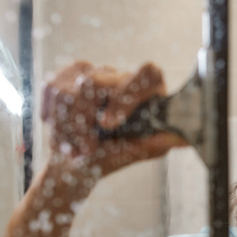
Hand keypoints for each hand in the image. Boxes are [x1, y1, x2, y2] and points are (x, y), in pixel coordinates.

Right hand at [40, 62, 187, 170]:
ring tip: (75, 145)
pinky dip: (52, 117)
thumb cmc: (110, 158)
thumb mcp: (133, 153)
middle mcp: (122, 75)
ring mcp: (94, 71)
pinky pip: (52, 88)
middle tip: (87, 148)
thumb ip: (155, 144)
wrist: (75, 165)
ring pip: (68, 90)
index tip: (107, 124)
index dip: (125, 96)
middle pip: (94, 83)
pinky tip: (61, 131)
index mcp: (147, 90)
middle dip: (83, 122)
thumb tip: (184, 139)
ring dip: (67, 126)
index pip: (147, 73)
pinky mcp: (68, 74)